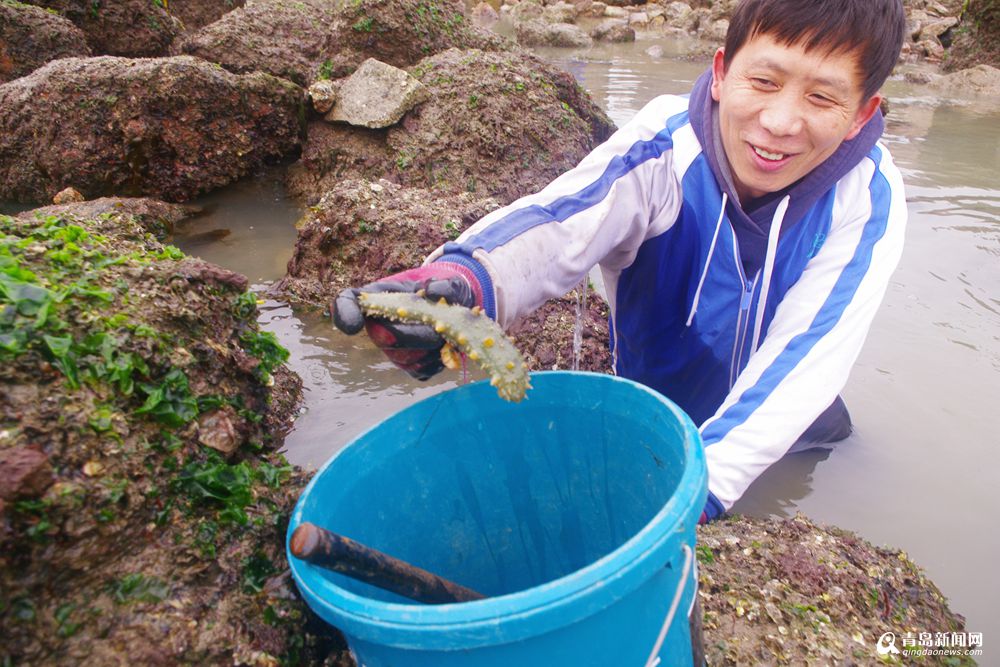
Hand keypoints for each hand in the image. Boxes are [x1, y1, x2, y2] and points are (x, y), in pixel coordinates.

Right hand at [332, 263, 481, 379]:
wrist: (453, 309)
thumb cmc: (441, 290)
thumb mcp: (444, 280)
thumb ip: (442, 284)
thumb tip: (433, 293)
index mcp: (375, 298)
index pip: (346, 303)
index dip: (345, 315)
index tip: (354, 326)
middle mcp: (377, 327)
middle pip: (385, 339)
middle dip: (415, 335)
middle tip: (439, 328)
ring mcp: (393, 351)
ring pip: (408, 359)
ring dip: (432, 347)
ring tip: (449, 332)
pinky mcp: (413, 368)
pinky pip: (423, 371)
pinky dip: (440, 360)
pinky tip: (449, 346)